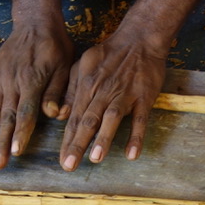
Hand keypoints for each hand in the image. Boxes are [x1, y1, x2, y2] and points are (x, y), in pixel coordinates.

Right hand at [0, 19, 73, 168]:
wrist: (35, 22)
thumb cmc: (55, 46)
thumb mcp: (65, 66)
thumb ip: (56, 90)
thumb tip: (53, 114)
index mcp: (32, 82)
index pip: (26, 113)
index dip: (21, 133)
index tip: (16, 152)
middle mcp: (13, 83)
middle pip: (7, 118)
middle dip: (1, 143)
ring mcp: (0, 79)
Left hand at [59, 33, 166, 170]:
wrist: (139, 38)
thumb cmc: (109, 54)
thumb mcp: (82, 66)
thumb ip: (71, 90)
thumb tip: (59, 115)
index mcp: (87, 86)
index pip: (74, 117)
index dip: (68, 139)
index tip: (62, 160)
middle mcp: (103, 92)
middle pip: (88, 121)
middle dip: (78, 144)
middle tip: (70, 165)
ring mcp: (124, 95)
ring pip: (112, 119)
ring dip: (103, 138)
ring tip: (95, 158)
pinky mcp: (144, 97)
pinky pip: (140, 119)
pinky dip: (136, 136)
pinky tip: (132, 154)